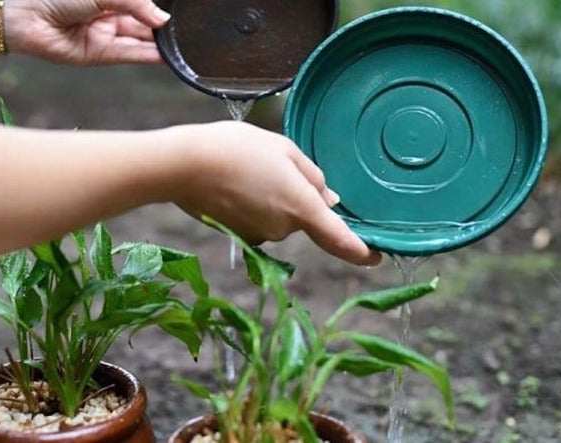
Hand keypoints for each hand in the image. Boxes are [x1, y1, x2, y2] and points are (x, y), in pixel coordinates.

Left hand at [4, 0, 170, 64]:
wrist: (26, 16)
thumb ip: (135, 5)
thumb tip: (162, 19)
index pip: (139, 4)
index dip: (156, 11)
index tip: (175, 16)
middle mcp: (107, 15)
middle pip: (142, 23)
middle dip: (160, 28)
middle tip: (182, 32)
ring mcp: (104, 35)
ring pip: (138, 40)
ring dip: (158, 44)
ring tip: (178, 45)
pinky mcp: (100, 54)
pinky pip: (129, 54)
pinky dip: (147, 55)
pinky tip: (164, 55)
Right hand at [171, 122, 381, 266]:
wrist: (183, 165)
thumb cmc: (236, 149)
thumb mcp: (283, 149)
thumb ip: (312, 176)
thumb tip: (329, 199)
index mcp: (301, 207)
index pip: (340, 239)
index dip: (362, 251)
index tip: (377, 256)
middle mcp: (282, 229)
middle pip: (303, 218)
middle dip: (295, 197)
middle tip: (272, 166)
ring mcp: (258, 236)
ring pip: (279, 219)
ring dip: (272, 199)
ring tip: (247, 170)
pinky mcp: (238, 236)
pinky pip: (257, 222)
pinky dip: (253, 206)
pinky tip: (234, 184)